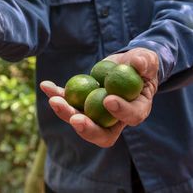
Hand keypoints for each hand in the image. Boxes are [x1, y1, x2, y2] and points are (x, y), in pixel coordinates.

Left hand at [40, 48, 158, 147]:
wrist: (125, 64)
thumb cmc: (141, 63)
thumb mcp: (147, 59)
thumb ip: (145, 62)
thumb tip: (137, 64)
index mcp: (136, 110)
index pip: (131, 117)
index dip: (120, 112)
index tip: (108, 99)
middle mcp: (115, 119)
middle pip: (101, 133)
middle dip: (86, 128)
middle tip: (75, 118)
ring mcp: (96, 113)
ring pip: (80, 121)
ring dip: (66, 113)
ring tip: (54, 100)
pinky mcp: (82, 103)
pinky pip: (68, 102)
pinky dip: (56, 94)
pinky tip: (45, 85)